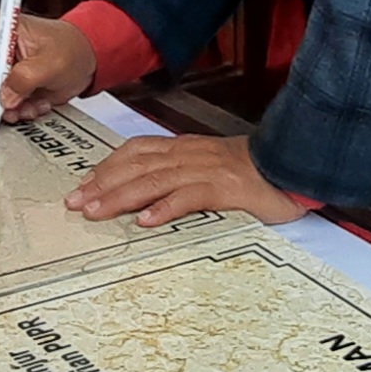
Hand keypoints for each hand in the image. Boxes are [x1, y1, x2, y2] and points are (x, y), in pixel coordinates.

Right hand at [0, 11, 94, 124]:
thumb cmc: (72, 48)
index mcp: (3, 29)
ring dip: (10, 107)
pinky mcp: (10, 82)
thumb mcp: (51, 63)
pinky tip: (37, 102)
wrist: (88, 57)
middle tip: (9, 110)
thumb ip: (25, 79)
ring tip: (31, 105)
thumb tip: (5, 97)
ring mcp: (3, 66)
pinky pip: (4, 103)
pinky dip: (20, 109)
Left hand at [64, 135, 303, 227]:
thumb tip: (145, 196)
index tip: (82, 185)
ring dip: (121, 196)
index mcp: (185, 150)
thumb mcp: (211, 168)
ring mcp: (208, 170)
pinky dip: (167, 208)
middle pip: (136, 166)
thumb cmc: (254, 173)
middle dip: (102, 184)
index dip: (106, 167)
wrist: (295, 165)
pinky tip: (147, 221)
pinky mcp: (228, 188)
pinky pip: (191, 196)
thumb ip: (181, 177)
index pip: (136, 152)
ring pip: (155, 180)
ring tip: (96, 211)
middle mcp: (190, 155)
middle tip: (75, 203)